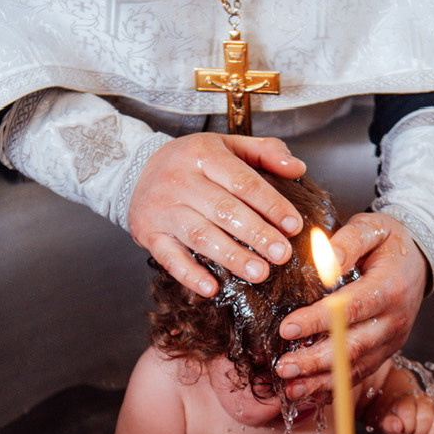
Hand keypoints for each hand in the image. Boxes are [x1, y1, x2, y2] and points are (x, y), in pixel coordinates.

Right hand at [127, 133, 307, 296]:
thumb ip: (265, 152)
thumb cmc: (193, 162)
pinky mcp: (149, 233)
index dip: (271, 205)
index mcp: (204, 155)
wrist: (136, 169)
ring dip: (232, 257)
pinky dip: (190, 274)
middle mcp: (180, 180)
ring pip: (201, 235)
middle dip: (257, 234)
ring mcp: (163, 208)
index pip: (243, 182)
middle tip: (282, 255)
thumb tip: (298, 168)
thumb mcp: (227, 145)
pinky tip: (212, 288)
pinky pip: (169, 257)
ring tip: (260, 273)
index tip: (293, 226)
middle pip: (224, 210)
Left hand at [275, 212, 427, 398]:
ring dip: (321, 381)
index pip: (350, 309)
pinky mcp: (385, 352)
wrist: (417, 261)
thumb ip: (348, 240)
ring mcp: (391, 341)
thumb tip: (324, 260)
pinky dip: (334, 387)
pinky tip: (310, 393)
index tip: (287, 328)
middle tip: (282, 367)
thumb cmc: (388, 243)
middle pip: (353, 346)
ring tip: (291, 389)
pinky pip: (360, 374)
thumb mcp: (372, 227)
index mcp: (390, 287)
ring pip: (355, 367)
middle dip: (315, 360)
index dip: (318, 321)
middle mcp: (394, 320)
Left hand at [377, 394, 433, 433]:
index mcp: (406, 399)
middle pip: (425, 419)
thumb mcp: (387, 424)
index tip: (404, 431)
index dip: (406, 428)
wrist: (408, 414)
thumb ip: (389, 424)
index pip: (408, 413)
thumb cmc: (398, 421)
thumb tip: (397, 426)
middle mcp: (424, 398)